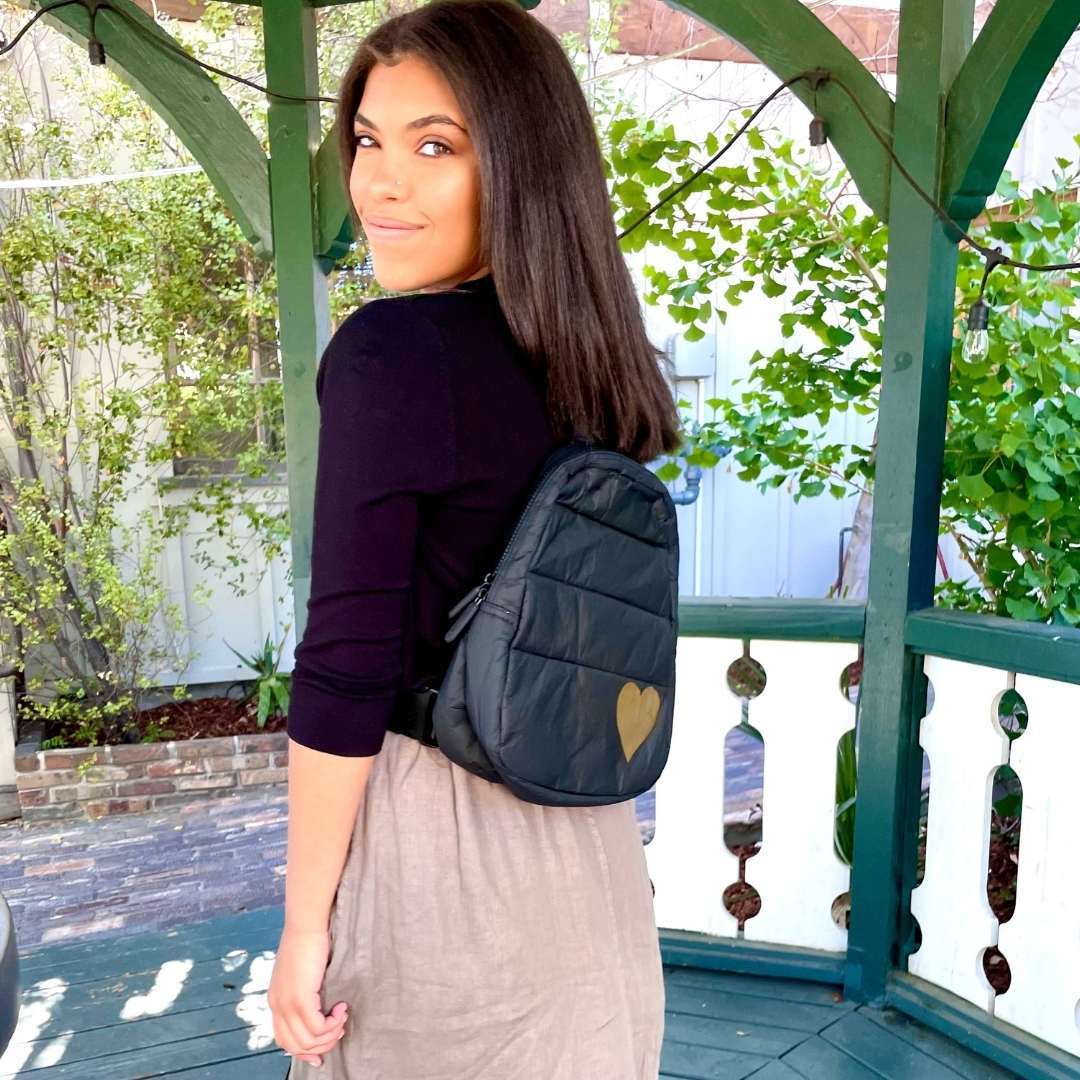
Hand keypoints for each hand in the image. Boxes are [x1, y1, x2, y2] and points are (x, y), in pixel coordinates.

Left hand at [269, 925, 349, 1067]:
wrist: (306, 924)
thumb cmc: (308, 943)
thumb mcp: (300, 974)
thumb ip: (303, 993)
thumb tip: (318, 1011)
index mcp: (275, 1001)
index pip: (284, 1041)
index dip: (304, 1051)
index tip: (321, 1055)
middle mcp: (277, 1006)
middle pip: (297, 1046)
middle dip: (322, 1046)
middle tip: (339, 1030)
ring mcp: (287, 1003)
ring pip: (309, 1040)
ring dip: (331, 1034)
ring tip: (342, 1017)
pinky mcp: (300, 997)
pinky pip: (318, 1026)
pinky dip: (333, 1023)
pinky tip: (341, 1007)